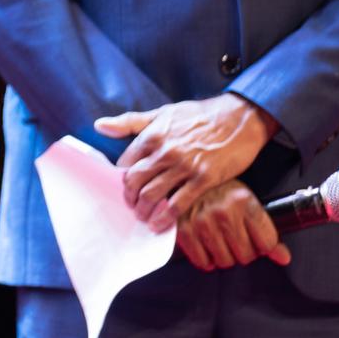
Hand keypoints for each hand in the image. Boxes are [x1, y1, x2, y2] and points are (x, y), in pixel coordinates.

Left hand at [93, 93, 277, 231]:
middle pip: (135, 181)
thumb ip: (130, 121)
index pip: (126, 163)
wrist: (239, 117)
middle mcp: (165, 151)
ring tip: (143, 217)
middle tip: (131, 205)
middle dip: (129, 197)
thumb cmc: (199, 115)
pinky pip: (178, 204)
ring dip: (143, 210)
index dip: (122, 177)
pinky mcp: (203, 179)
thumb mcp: (163, 112)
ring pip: (153, 194)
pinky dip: (165, 218)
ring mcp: (184, 166)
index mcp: (153, 134)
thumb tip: (99, 126)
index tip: (125, 186)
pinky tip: (159, 225)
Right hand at [175, 180, 291, 271]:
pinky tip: (206, 246)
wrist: (185, 179)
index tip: (256, 239)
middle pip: (246, 256)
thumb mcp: (246, 203)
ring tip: (220, 241)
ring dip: (224, 256)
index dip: (263, 245)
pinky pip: (203, 262)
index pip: (267, 243)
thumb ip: (266, 232)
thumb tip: (284, 258)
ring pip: (225, 261)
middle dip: (244, 252)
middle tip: (235, 239)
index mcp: (243, 201)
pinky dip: (206, 260)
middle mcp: (224, 211)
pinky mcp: (185, 231)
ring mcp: (203, 222)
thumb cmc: (219, 192)